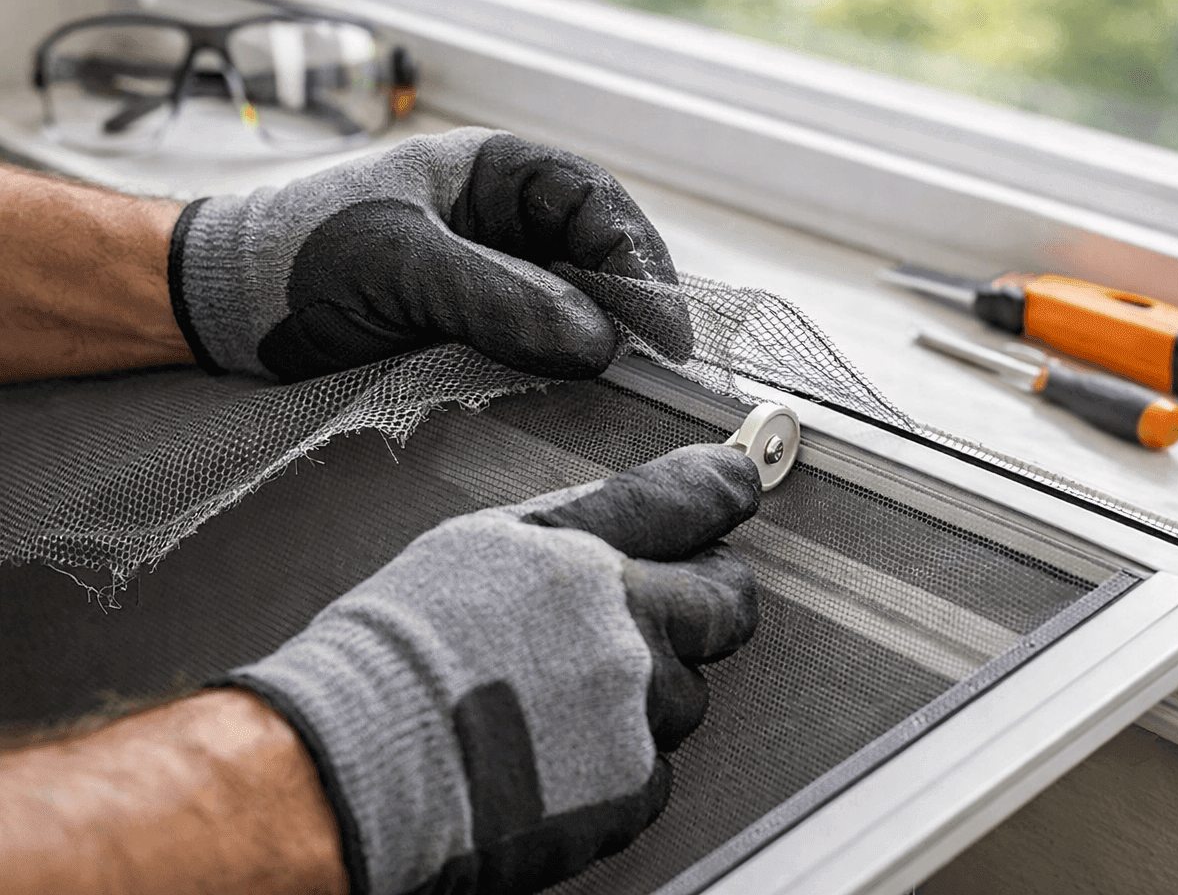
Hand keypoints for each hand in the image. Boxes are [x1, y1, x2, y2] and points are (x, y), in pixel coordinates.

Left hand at [168, 128, 686, 381]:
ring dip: (600, 336)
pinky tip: (575, 387)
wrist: (219, 305)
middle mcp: (501, 217)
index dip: (637, 258)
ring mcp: (490, 271)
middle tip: (657, 363)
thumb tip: (597, 341)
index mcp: (492, 170)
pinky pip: (539, 338)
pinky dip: (563, 362)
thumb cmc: (298, 257)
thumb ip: (499, 297)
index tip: (660, 327)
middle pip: (596, 252)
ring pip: (574, 300)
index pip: (594, 201)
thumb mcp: (401, 267)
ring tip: (625, 379)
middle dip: (629, 301)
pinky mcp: (474, 322)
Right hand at [223, 444, 761, 894]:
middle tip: (677, 606)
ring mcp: (636, 707)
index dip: (722, 488)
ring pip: (690, 690)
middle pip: (728, 599)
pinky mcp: (632, 784)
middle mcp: (624, 623)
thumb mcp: (474, 551)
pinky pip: (657, 764)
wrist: (351, 767)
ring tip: (571, 700)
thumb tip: (620, 528)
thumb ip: (566, 536)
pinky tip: (562, 753)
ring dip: (652, 690)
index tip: (735, 484)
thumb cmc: (390, 658)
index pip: (688, 498)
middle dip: (711, 597)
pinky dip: (622, 761)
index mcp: (580, 552)